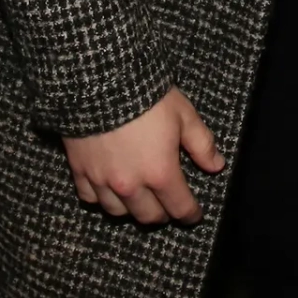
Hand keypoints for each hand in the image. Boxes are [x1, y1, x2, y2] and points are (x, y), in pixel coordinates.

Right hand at [63, 85, 224, 224]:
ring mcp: (102, 180)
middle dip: (162, 214)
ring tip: (139, 199)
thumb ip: (202, 145)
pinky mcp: (80, 171)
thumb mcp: (184, 115)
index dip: (190, 214)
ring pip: (118, 212)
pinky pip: (90, 198)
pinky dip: (101, 198)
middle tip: (168, 206)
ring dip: (132, 209)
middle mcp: (130, 185)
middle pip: (148, 216)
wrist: (102, 81)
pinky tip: (108, 190)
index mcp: (160, 173)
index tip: (194, 215)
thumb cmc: (148, 97)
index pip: (179, 207)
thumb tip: (217, 166)